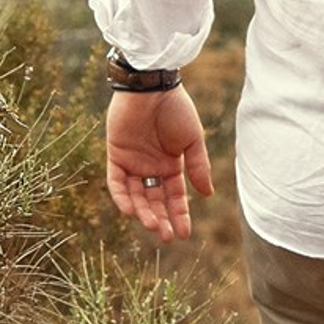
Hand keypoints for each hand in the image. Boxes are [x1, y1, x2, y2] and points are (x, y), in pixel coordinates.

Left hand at [105, 85, 215, 240]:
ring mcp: (133, 162)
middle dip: (161, 219)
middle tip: (166, 236)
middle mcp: (151, 167)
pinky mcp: (116, 155)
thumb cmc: (176, 109)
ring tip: (153, 225)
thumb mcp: (192, 140)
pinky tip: (131, 211)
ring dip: (143, 212)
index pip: (175, 197)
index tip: (184, 234)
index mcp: (171, 165)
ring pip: (136, 196)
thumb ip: (198, 167)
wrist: (152, 86)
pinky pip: (116, 182)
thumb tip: (208, 194)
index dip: (180, 215)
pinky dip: (122, 197)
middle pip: (154, 201)